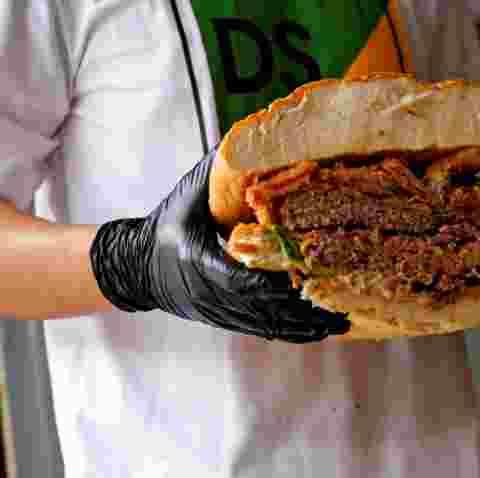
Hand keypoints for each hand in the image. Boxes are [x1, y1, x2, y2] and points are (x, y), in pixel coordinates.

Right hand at [90, 150, 349, 342]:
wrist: (136, 267)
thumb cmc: (165, 226)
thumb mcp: (186, 198)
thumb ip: (217, 174)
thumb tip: (249, 141)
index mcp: (200, 262)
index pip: (240, 279)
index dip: (274, 282)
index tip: (305, 277)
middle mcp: (213, 294)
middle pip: (265, 308)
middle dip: (304, 309)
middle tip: (341, 305)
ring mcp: (221, 312)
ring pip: (269, 325)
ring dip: (306, 326)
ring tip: (342, 322)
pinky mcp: (228, 321)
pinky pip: (266, 331)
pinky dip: (294, 333)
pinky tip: (320, 331)